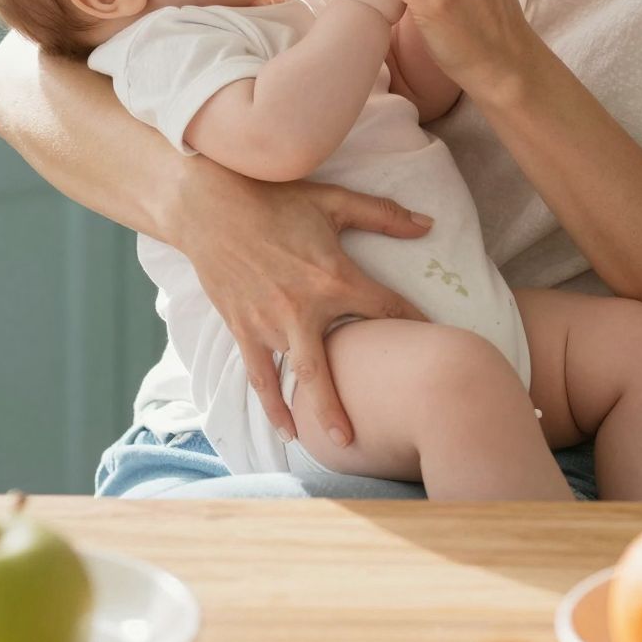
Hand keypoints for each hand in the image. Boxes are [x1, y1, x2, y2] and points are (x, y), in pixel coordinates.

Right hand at [168, 157, 431, 447]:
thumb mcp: (334, 200)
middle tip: (373, 432)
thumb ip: (383, 215)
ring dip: (314, 411)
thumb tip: (428, 225)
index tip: (431, 339)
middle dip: (352, 401)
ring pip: (298, 377)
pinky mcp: (243, 328)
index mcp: (333, 277)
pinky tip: (284, 427)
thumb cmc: (275, 199)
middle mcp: (304, 309)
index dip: (412, 322)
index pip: (384, 308)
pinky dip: (272, 403)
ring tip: (336, 442)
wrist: (210, 206)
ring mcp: (270, 323)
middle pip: (334, 367)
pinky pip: (260, 374)